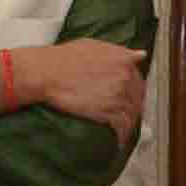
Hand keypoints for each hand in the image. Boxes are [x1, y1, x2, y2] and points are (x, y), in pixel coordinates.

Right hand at [9, 39, 149, 136]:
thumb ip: (119, 52)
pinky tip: (119, 140)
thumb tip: (138, 54)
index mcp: (123, 60)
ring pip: (132, 114)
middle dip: (133, 108)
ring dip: (128, 123)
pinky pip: (122, 127)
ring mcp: (118, 95)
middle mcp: (125, 77)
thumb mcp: (95, 46)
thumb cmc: (63, 58)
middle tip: (127, 115)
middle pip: (137, 98)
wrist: (47, 73)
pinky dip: (122, 135)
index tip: (131, 97)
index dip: (134, 91)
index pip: (139, 80)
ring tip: (123, 130)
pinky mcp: (108, 112)